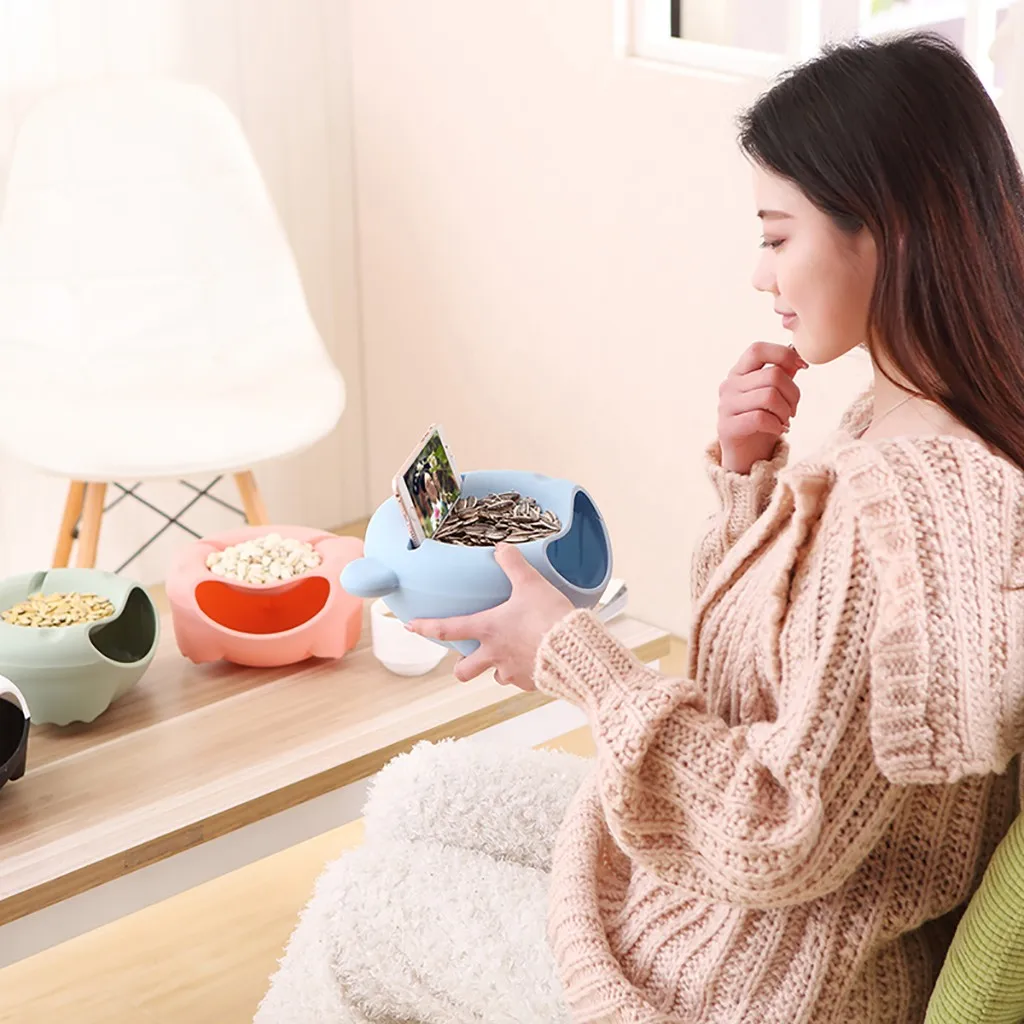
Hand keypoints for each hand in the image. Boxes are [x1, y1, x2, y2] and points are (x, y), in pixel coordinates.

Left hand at [405, 543, 574, 689]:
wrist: (575, 650)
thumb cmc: (549, 618)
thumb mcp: (531, 584)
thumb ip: (513, 565)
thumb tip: (502, 548)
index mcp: (488, 629)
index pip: (447, 629)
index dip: (425, 627)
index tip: (410, 627)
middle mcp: (494, 654)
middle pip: (463, 671)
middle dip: (461, 667)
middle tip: (466, 659)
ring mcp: (511, 672)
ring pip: (494, 676)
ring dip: (497, 668)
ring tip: (510, 654)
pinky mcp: (530, 683)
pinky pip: (520, 680)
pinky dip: (523, 672)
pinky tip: (535, 660)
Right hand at [718, 342, 806, 473]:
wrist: (745, 455)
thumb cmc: (761, 421)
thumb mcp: (772, 393)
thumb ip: (781, 373)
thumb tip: (799, 354)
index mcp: (739, 372)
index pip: (758, 350)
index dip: (783, 354)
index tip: (802, 367)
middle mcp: (729, 385)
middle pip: (773, 375)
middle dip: (793, 393)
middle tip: (793, 409)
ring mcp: (725, 406)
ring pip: (769, 396)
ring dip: (786, 411)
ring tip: (786, 421)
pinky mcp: (727, 427)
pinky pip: (761, 418)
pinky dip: (776, 425)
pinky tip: (779, 430)